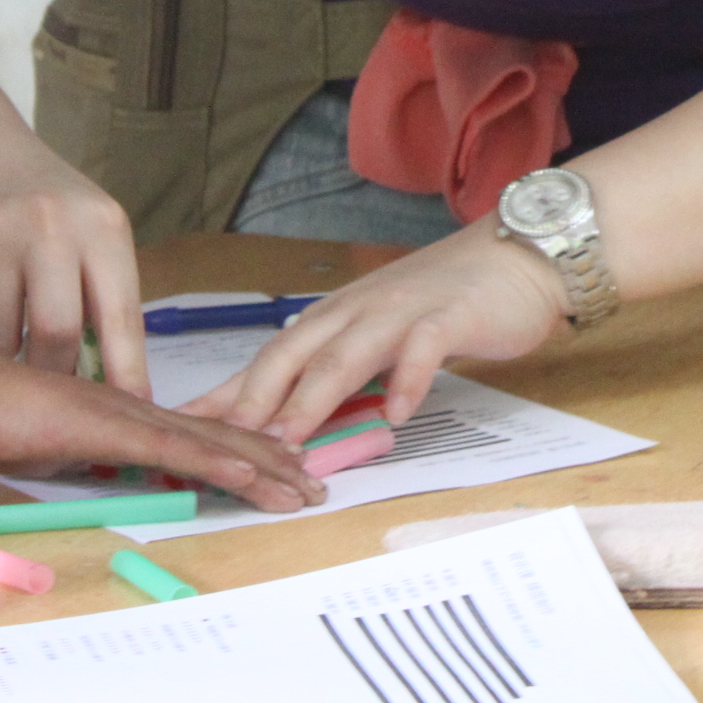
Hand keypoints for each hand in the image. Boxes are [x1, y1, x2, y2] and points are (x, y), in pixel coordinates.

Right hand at [0, 115, 152, 397]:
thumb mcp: (92, 231)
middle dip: (53, 376)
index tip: (129, 416)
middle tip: (48, 391)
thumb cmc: (45, 203)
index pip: (120, 316)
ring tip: (6, 342)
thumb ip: (103, 297)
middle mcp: (47, 225)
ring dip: (2, 358)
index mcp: (100, 226)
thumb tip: (116, 391)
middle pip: (55, 336)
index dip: (125, 374)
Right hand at [0, 325, 318, 511]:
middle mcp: (141, 411)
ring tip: (306, 490)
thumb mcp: (52, 450)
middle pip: (222, 439)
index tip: (284, 471)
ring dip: (265, 471)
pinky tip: (256, 478)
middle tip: (316, 485)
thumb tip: (101, 470)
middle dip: (274, 464)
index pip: (200, 438)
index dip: (247, 454)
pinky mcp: (118, 430)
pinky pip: (180, 453)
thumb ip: (85, 458)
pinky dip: (223, 465)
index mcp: (128, 416)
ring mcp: (133, 418)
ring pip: (214, 445)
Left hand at [186, 229, 569, 443]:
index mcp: (336, 318)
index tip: (185, 429)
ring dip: (314, 396)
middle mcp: (358, 310)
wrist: (517, 258)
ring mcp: (402, 311)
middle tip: (224, 444)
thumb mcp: (380, 337)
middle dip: (255, 399)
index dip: (226, 394)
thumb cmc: (444, 303)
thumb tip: (290, 422)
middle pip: (294, 353)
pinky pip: (424, 349)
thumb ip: (339, 373)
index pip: (269, 359)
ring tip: (290, 438)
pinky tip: (399, 414)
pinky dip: (408, 380)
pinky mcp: (449, 317)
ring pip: (347, 353)